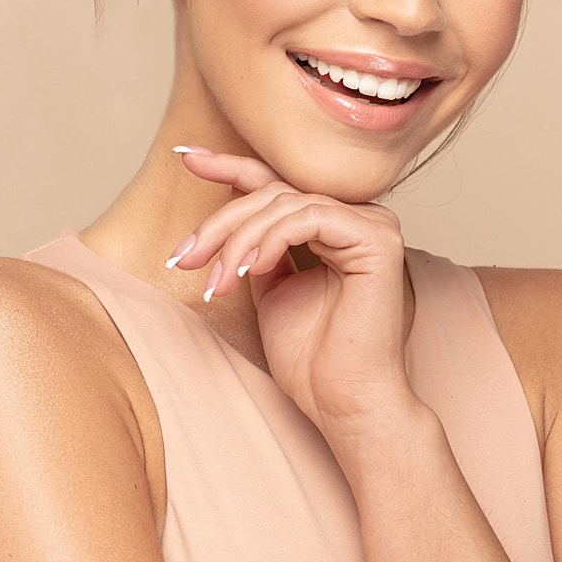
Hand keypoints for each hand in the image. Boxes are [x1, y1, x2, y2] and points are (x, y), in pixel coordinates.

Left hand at [170, 150, 416, 442]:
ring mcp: (373, 224)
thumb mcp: (269, 286)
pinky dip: (271, 239)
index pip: (276, 184)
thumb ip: (258, 244)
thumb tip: (226, 205)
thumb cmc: (311, 359)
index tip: (186, 158)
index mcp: (335, 225)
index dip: (229, 166)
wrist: (343, 404)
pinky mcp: (377, 239)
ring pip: (285, 204)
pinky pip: (309, 217)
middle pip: (273, 193)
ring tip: (217, 282)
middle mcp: (359, 216)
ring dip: (238, 240)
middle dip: (220, 223)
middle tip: (184, 257)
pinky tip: (249, 269)